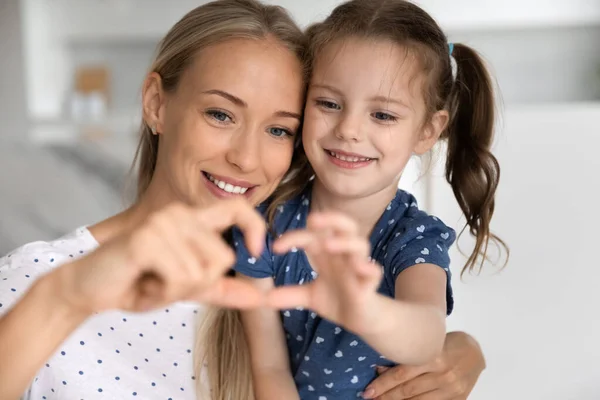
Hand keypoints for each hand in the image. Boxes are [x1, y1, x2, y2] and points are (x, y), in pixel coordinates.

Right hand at [56, 199, 266, 314]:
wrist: (87, 288)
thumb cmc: (137, 282)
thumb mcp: (186, 286)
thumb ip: (223, 289)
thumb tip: (261, 298)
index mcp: (192, 219)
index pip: (237, 207)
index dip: (255, 226)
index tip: (257, 252)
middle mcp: (179, 214)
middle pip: (223, 259)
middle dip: (197, 284)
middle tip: (165, 282)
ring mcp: (162, 223)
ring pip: (201, 272)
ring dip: (175, 292)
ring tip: (150, 282)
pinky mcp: (147, 239)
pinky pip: (180, 279)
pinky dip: (162, 294)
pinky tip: (141, 285)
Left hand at [266, 211, 381, 334]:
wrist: (362, 321)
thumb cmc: (338, 300)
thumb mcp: (310, 297)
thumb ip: (290, 294)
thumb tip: (263, 298)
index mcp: (328, 255)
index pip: (312, 236)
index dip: (294, 237)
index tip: (275, 247)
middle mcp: (344, 256)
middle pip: (343, 226)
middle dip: (330, 219)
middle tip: (312, 220)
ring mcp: (358, 269)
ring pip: (360, 245)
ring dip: (345, 242)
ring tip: (328, 245)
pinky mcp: (369, 285)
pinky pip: (374, 272)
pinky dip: (368, 268)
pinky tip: (359, 267)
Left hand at [363, 331, 484, 398]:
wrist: (475, 352)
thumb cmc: (446, 343)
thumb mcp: (426, 344)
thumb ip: (406, 357)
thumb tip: (379, 369)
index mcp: (433, 357)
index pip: (401, 374)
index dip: (382, 384)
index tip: (367, 391)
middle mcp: (443, 375)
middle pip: (408, 390)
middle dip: (386, 396)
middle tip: (369, 398)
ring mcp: (451, 390)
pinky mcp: (458, 399)